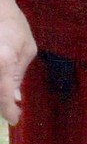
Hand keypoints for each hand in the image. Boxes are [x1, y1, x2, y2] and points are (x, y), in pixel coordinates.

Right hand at [0, 0, 35, 124]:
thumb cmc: (15, 25)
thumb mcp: (27, 48)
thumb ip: (19, 75)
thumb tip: (14, 98)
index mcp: (3, 62)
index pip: (3, 96)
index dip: (9, 112)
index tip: (15, 119)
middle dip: (2, 105)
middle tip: (12, 108)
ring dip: (0, 95)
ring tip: (7, 94)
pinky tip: (4, 83)